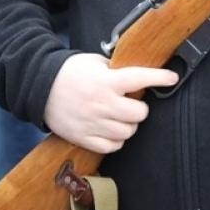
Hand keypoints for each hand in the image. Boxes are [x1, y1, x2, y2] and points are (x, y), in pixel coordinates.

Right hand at [44, 53, 178, 152]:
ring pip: (127, 132)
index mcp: (106, 81)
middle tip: (131, 104)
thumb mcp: (94, 62)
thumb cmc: (68, 72)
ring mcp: (93, 123)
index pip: (139, 78)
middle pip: (138, 114)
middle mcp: (102, 104)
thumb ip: (115, 70)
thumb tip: (135, 78)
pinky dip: (116, 140)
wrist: (38, 87)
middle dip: (139, 109)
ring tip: (118, 117)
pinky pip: (112, 146)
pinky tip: (110, 129)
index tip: (172, 77)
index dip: (159, 78)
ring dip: (128, 125)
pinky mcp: (84, 138)